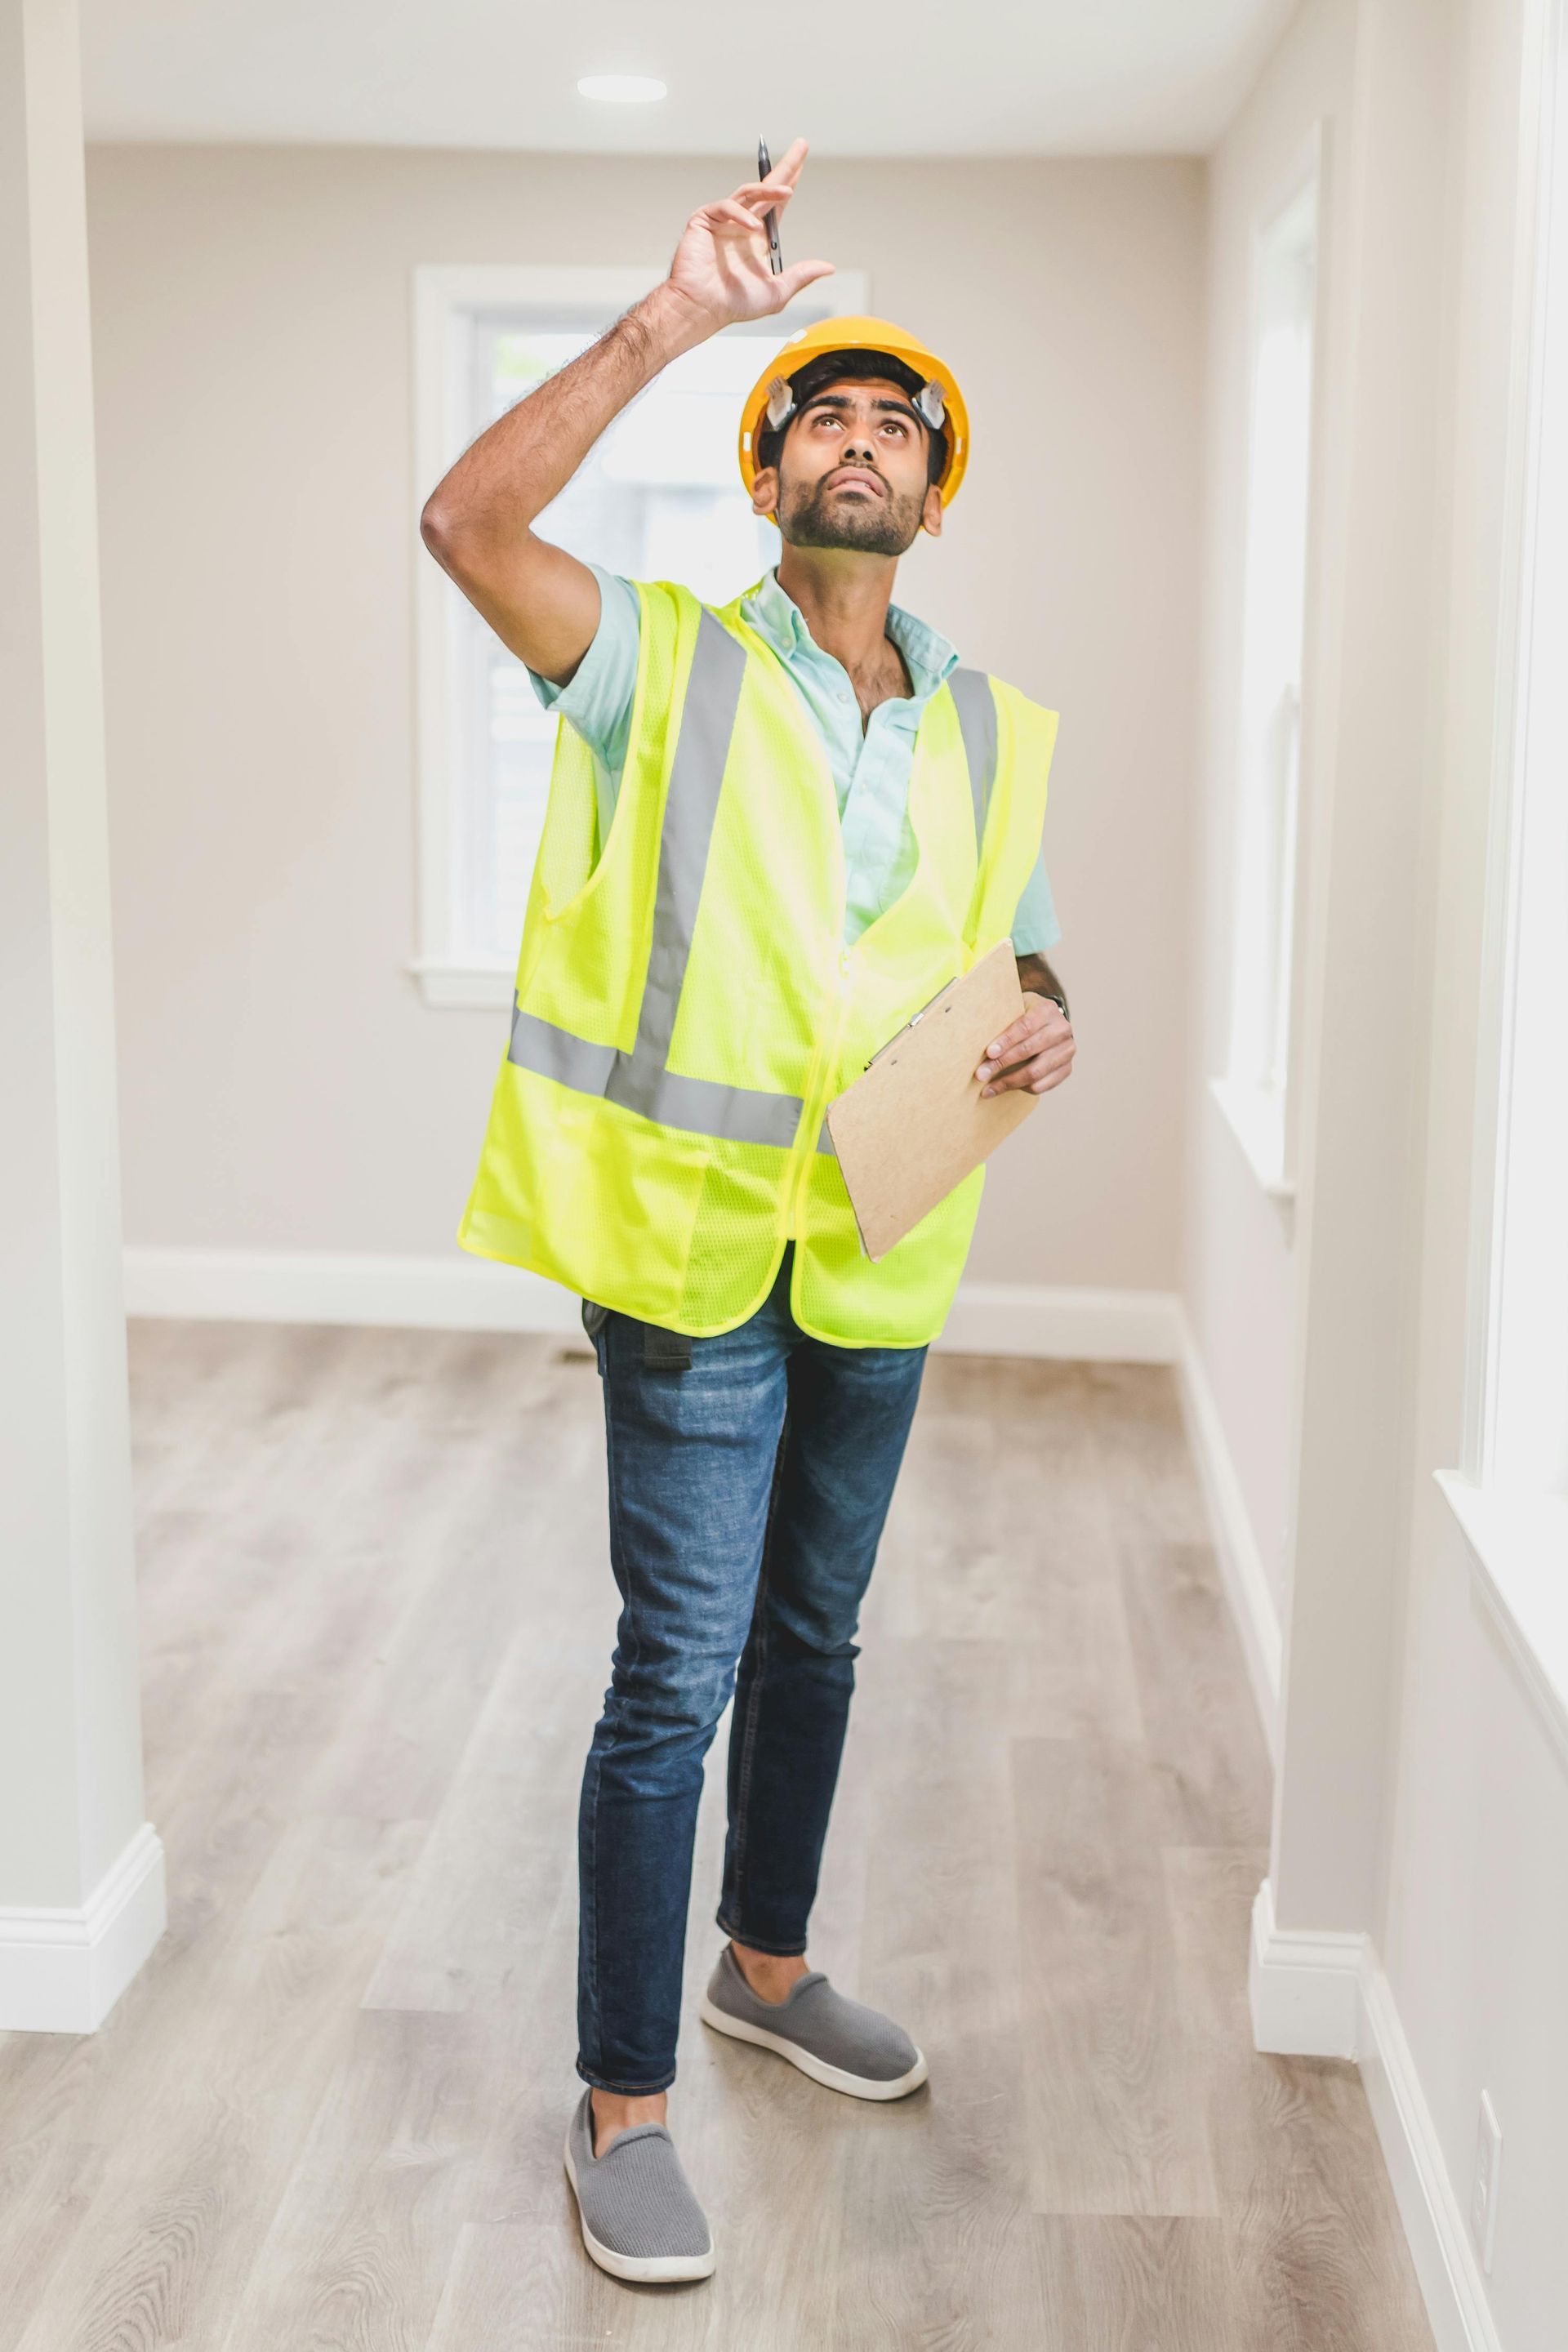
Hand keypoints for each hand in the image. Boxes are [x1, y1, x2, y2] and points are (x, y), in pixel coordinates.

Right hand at [665, 139, 833, 332]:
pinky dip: (741, 215)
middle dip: (786, 167)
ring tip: (787, 192)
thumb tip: (828, 267)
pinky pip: (726, 207)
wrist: (701, 308)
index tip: (802, 164)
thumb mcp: (776, 291)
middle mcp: (741, 224)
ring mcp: (723, 220)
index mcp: (758, 238)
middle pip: (766, 188)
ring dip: (769, 189)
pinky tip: (753, 228)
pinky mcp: (705, 219)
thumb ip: (801, 276)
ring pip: (749, 193)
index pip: (777, 205)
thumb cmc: (734, 304)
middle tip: (802, 146)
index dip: (790, 183)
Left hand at [975, 994, 1075, 1096]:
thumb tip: (973, 1035)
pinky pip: (1042, 1085)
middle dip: (1001, 1064)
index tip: (988, 1053)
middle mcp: (1062, 1030)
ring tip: (988, 1088)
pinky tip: (1005, 1088)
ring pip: (1036, 1072)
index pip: (1026, 1026)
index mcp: (1047, 1010)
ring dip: (1008, 1082)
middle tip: (980, 1074)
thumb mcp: (1014, 1008)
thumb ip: (1001, 1018)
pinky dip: (1021, 1088)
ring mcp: (1067, 1051)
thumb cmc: (1023, 1016)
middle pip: (1029, 1051)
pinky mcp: (1067, 1069)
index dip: (1007, 1041)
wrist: (1047, 1023)